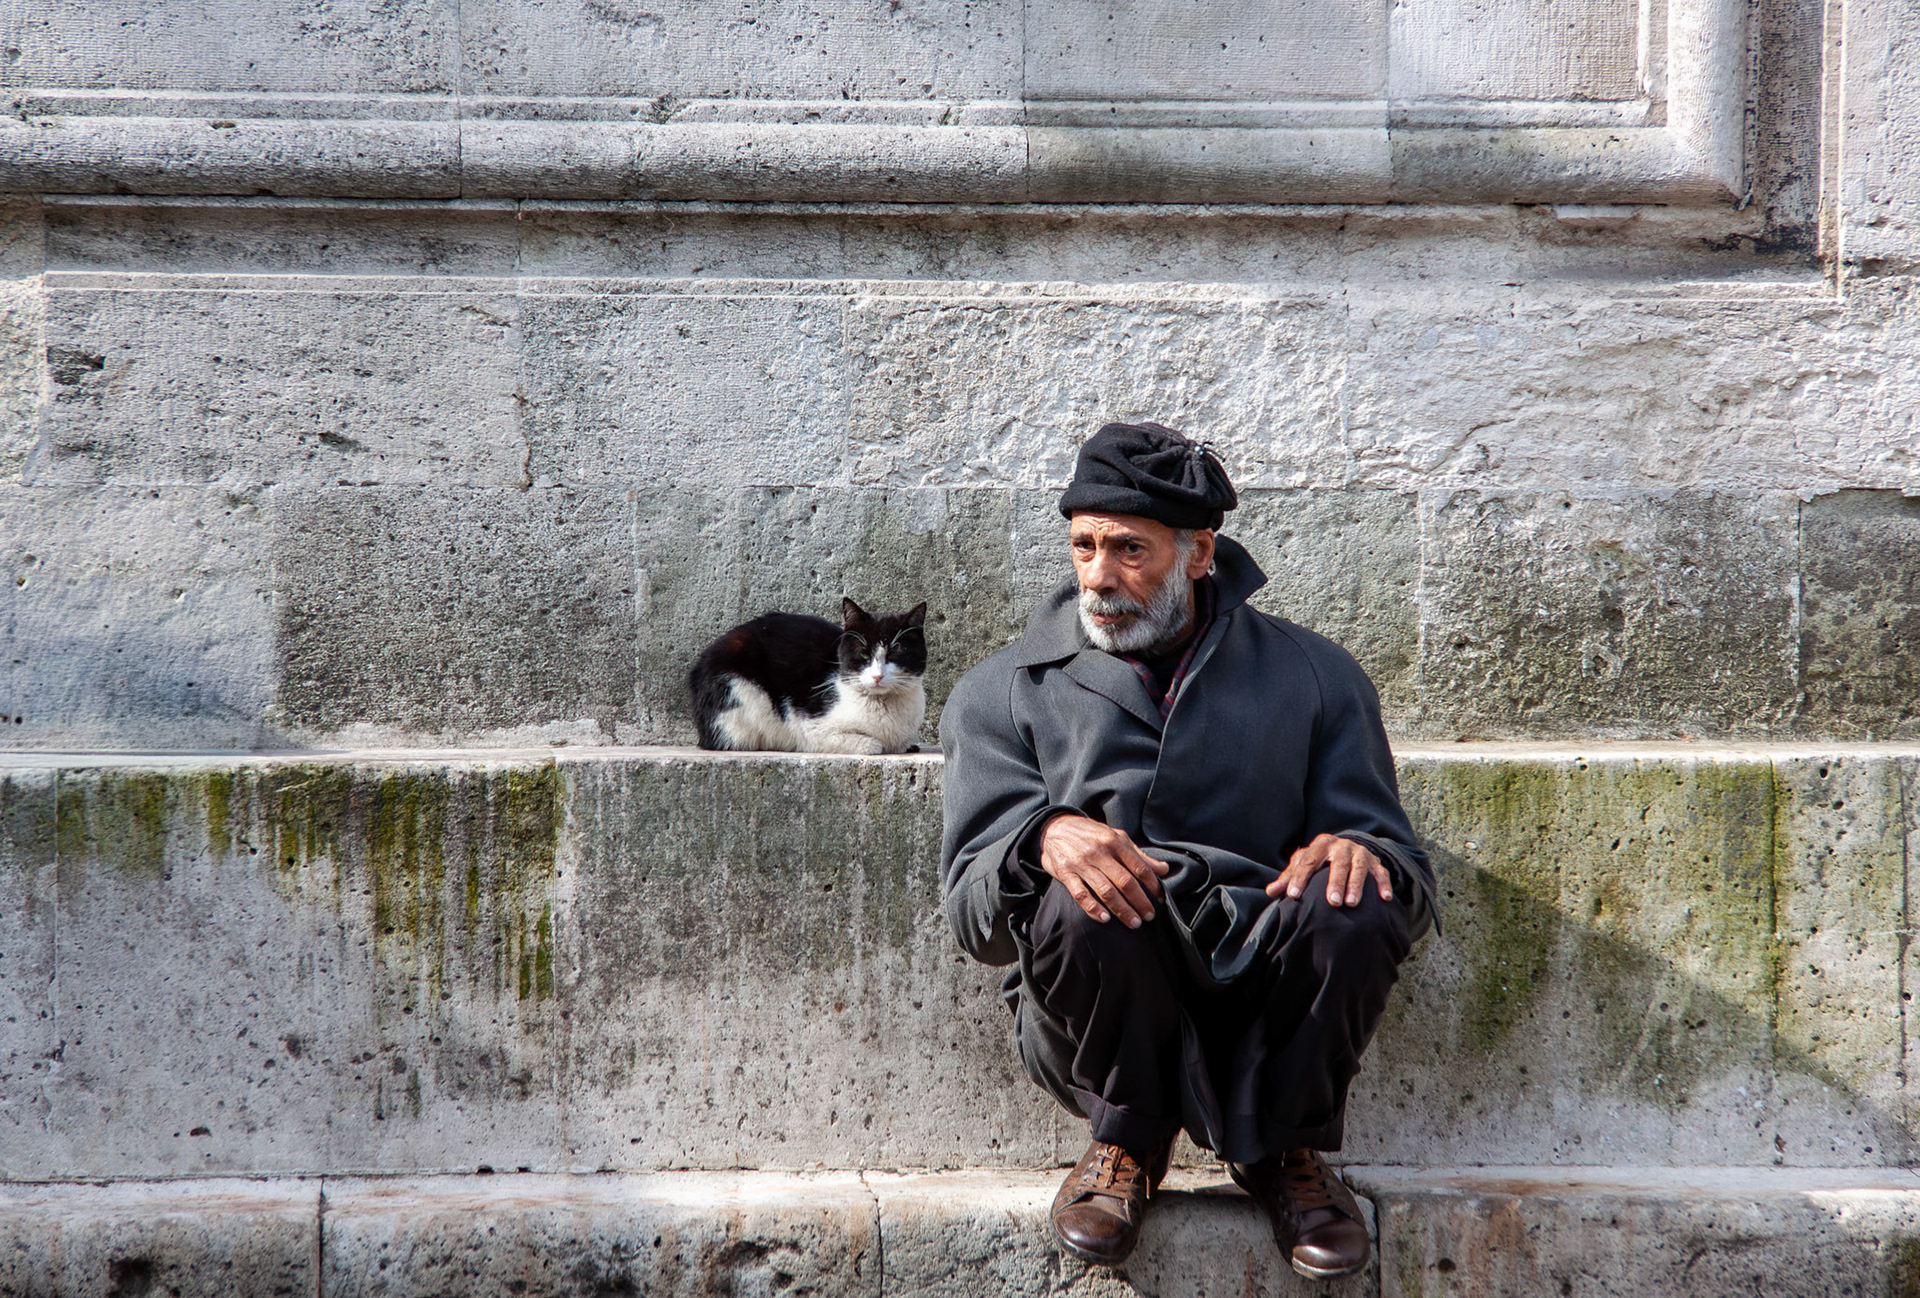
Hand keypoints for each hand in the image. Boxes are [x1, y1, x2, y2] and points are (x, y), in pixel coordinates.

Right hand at [1039, 814, 1170, 927]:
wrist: (1054, 828)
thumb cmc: (1090, 834)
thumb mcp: (1116, 837)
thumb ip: (1139, 855)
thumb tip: (1164, 869)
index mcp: (1114, 841)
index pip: (1139, 867)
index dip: (1152, 885)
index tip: (1160, 899)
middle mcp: (1099, 852)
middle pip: (1125, 881)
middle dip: (1140, 901)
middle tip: (1149, 916)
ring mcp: (1081, 863)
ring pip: (1106, 891)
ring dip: (1122, 909)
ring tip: (1134, 922)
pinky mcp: (1065, 873)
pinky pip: (1081, 894)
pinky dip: (1093, 908)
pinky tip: (1105, 919)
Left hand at [1266, 833, 1392, 906]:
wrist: (1345, 848)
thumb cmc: (1319, 861)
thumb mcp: (1304, 864)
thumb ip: (1289, 878)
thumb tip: (1270, 892)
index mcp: (1320, 845)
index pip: (1308, 861)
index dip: (1299, 878)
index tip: (1293, 896)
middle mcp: (1341, 846)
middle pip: (1339, 863)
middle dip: (1335, 882)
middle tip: (1332, 901)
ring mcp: (1360, 853)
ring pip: (1359, 868)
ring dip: (1356, 885)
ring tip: (1352, 903)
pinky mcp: (1375, 862)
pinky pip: (1381, 873)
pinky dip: (1383, 884)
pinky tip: (1385, 898)